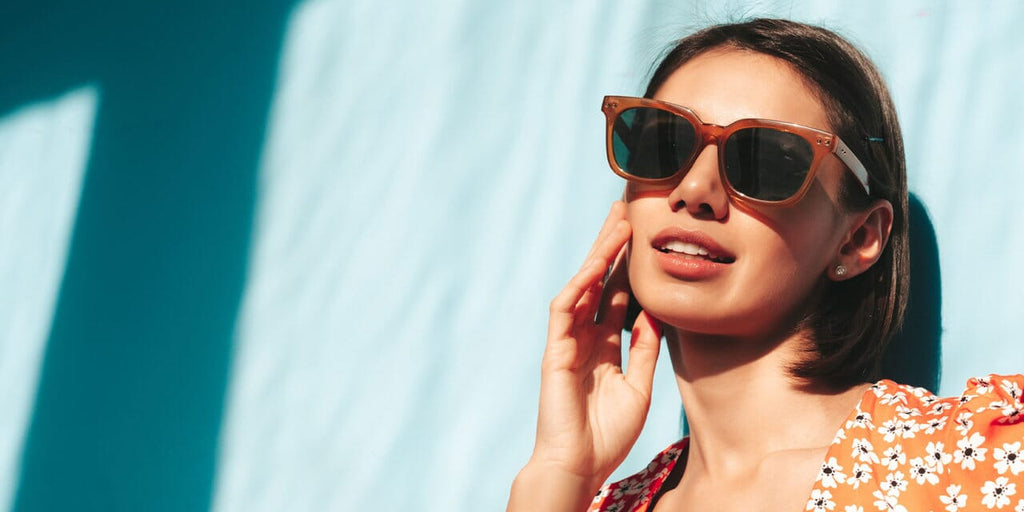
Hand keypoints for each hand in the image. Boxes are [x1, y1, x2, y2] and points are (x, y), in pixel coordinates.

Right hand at [508, 201, 662, 509]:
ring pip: (584, 286)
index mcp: (605, 345)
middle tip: (626, 210)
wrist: (581, 464)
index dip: (630, 266)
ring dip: (600, 254)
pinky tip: (598, 262)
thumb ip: (644, 350)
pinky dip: (582, 284)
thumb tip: (656, 315)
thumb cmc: (607, 434)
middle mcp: (586, 336)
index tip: (645, 236)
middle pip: (601, 281)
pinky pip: (567, 308)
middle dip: (613, 247)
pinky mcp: (556, 349)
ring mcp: (569, 340)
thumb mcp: (639, 387)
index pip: (619, 295)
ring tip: (616, 223)